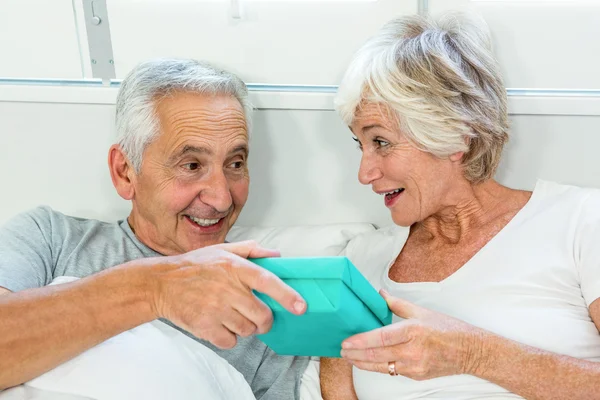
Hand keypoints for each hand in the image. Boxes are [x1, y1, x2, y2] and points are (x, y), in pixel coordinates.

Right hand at [146, 240, 305, 348]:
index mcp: (234, 267)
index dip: (287, 295)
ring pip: (247, 330)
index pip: (267, 281)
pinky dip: (229, 337)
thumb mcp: (222, 250)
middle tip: (258, 317)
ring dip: (245, 327)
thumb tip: (276, 254)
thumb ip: (251, 251)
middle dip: (265, 320)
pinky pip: (230, 341)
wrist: (160, 284)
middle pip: (262, 315)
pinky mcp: (205, 327)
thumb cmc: (194, 266)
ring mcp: (215, 309)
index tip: (301, 306)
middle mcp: (227, 288)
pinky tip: (219, 324)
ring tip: (231, 315)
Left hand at [340, 290, 486, 379]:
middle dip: (355, 354)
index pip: (380, 338)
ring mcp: (414, 366)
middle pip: (376, 355)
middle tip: (341, 350)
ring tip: (349, 358)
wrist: (471, 351)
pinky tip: (368, 362)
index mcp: (413, 331)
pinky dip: (378, 366)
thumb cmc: (448, 328)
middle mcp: (413, 351)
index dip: (360, 341)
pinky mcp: (416, 375)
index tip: (346, 341)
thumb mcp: (421, 311)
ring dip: (363, 363)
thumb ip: (397, 304)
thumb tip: (379, 294)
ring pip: (381, 367)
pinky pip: (393, 371)